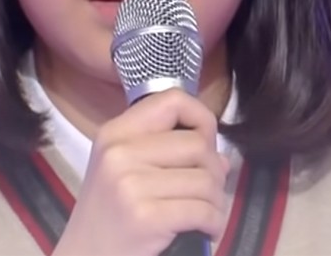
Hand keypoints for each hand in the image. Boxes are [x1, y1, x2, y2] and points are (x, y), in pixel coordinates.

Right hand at [53, 89, 229, 255]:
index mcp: (115, 132)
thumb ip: (167, 153)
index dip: (200, 117)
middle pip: (197, 143)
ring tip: (204, 213)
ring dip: (216, 200)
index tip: (205, 142)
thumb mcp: (124, 171)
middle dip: (214, 169)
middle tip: (206, 191)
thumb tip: (221, 157)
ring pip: (206, 178)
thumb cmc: (109, 216)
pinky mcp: (146, 217)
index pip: (172, 100)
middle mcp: (120, 152)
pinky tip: (204, 230)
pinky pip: (203, 210)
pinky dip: (214, 223)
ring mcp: (131, 184)